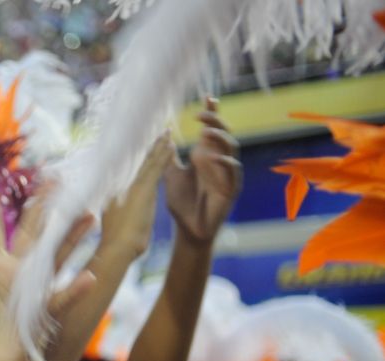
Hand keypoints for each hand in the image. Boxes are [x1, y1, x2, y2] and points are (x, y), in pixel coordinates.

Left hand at [0, 167, 94, 360]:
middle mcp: (17, 269)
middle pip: (32, 231)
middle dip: (42, 207)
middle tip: (55, 179)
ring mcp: (34, 287)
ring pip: (55, 255)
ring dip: (72, 237)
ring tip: (88, 213)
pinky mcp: (44, 310)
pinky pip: (61, 297)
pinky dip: (75, 290)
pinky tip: (89, 277)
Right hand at [101, 135, 175, 259]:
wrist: (118, 247)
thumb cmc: (115, 240)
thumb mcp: (113, 220)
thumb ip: (115, 209)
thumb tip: (113, 208)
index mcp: (115, 191)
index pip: (129, 169)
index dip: (138, 156)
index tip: (144, 146)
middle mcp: (122, 184)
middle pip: (137, 161)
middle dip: (148, 146)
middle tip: (157, 131)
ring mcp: (132, 185)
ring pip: (147, 160)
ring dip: (158, 146)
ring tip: (166, 132)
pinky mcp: (143, 188)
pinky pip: (156, 167)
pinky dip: (163, 154)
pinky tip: (170, 144)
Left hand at [165, 98, 240, 244]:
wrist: (188, 228)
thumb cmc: (181, 202)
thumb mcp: (170, 174)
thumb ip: (167, 157)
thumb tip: (161, 136)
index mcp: (204, 155)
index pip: (210, 129)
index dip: (211, 113)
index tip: (207, 98)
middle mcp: (217, 161)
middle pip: (223, 133)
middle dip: (215, 121)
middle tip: (201, 115)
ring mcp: (226, 174)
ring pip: (232, 148)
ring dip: (221, 138)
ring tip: (207, 132)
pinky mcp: (231, 188)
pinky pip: (234, 172)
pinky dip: (226, 162)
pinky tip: (216, 157)